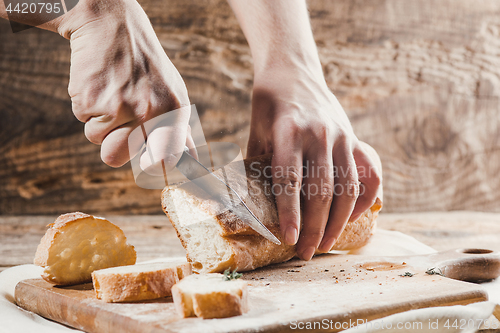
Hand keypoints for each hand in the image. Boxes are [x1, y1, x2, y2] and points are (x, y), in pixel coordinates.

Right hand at [57, 0, 193, 170]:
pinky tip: (99, 83)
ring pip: (97, 141)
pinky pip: (84, 121)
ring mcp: (119, 107)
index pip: (169, 159)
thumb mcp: (173, 93)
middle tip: (119, 120)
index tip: (147, 164)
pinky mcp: (91, 100)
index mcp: (174, 111)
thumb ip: (179, 131)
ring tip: (111, 94)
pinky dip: (87, 107)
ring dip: (99, 124)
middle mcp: (149, 112)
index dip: (155, 167)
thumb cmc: (146, 66)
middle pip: (118, 158)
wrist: (112, 24)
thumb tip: (191, 165)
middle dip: (113, 146)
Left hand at [248, 67, 380, 259]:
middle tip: (306, 252)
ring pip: (347, 187)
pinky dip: (364, 197)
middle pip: (321, 190)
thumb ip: (257, 162)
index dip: (290, 212)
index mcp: (289, 131)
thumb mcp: (256, 129)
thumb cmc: (268, 102)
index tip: (290, 239)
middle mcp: (320, 134)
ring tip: (327, 244)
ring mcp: (342, 135)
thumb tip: (248, 202)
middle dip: (314, 227)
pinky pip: (369, 173)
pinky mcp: (354, 137)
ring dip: (338, 221)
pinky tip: (352, 217)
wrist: (292, 70)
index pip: (290, 179)